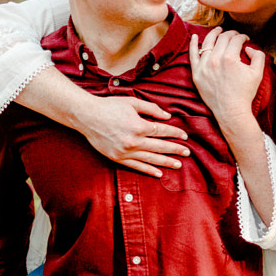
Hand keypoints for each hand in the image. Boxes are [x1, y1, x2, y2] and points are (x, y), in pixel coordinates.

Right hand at [75, 94, 189, 174]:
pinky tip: (159, 173)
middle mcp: (133, 141)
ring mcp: (125, 152)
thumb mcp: (132, 102)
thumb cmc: (110, 106)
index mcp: (138, 126)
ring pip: (150, 159)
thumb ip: (151, 109)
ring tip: (178, 164)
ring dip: (166, 162)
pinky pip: (136, 166)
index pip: (162, 131)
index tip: (184, 137)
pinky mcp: (117, 158)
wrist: (87, 116)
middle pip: (160, 147)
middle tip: (188, 153)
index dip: (175, 133)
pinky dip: (148, 170)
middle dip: (175, 149)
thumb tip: (167, 116)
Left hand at [190, 28, 265, 127]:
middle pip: (223, 38)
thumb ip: (257, 55)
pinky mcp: (196, 73)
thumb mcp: (258, 73)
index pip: (236, 39)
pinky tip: (195, 36)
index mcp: (230, 58)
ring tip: (219, 30)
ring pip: (208, 42)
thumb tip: (248, 47)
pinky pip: (192, 55)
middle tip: (235, 36)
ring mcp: (204, 66)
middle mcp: (215, 59)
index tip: (245, 39)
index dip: (242, 37)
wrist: (231, 111)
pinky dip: (193, 44)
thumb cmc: (244, 93)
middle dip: (231, 34)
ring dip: (214, 33)